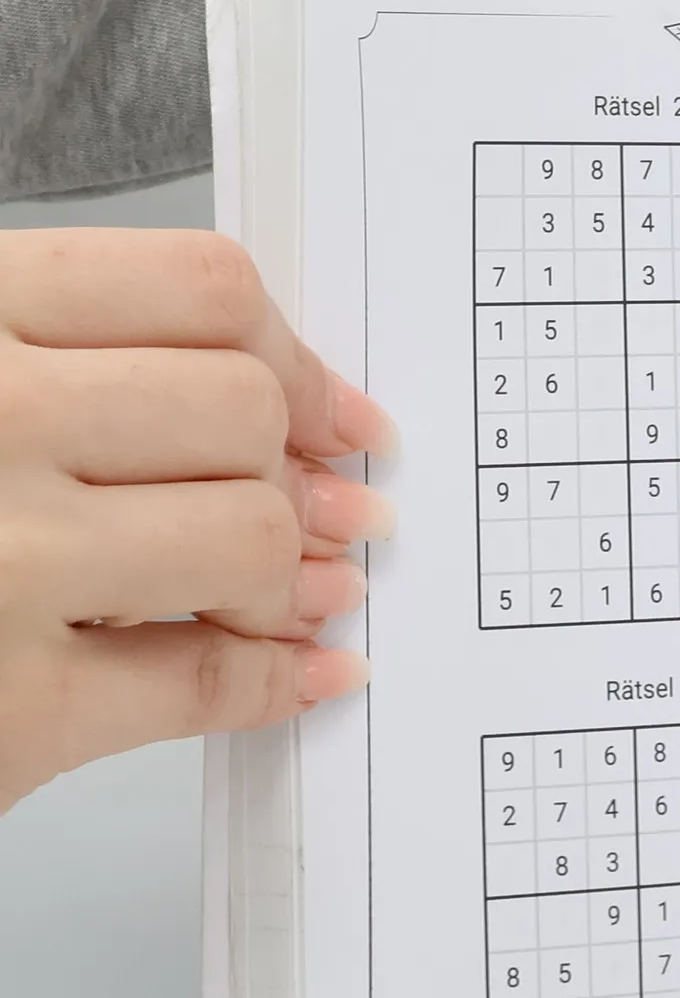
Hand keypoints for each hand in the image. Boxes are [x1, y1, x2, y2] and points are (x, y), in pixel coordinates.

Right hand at [0, 230, 395, 811]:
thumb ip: (56, 363)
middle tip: (326, 505)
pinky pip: (200, 683)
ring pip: (242, 536)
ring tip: (296, 591)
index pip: (197, 289)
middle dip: (298, 467)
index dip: (294, 355)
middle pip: (240, 412)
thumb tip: (274, 408)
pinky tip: (303, 674)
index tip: (330, 408)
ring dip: (289, 574)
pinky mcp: (8, 709)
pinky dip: (274, 682)